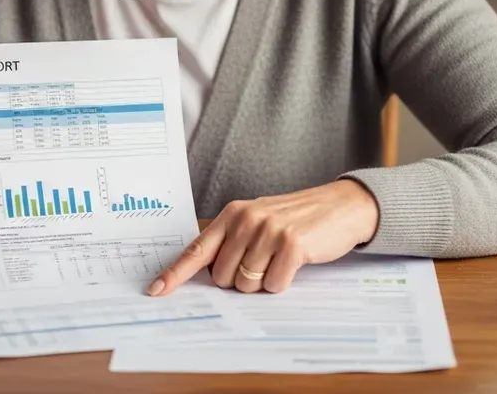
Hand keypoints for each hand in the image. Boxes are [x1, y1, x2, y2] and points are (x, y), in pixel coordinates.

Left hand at [148, 180, 378, 295]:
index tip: (156, 290)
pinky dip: (283, 283)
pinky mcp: (291, 245)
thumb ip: (232, 242)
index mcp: (232, 214)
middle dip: (240, 281)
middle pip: (223, 278)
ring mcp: (268, 231)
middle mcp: (246, 220)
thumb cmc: (296, 219)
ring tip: (280, 260)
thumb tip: (210, 277)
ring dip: (263, 283)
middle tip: (263, 263)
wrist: (340, 206)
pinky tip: (294, 264)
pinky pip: (274, 285)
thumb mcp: (258, 221)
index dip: (176, 274)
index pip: (197, 250)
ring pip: (246, 285)